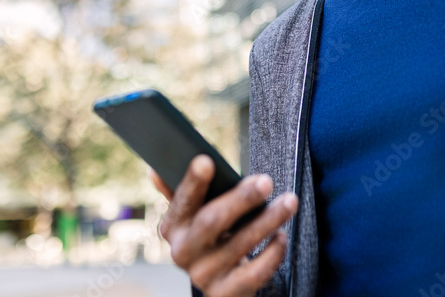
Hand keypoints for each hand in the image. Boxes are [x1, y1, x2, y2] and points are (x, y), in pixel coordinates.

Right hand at [150, 155, 297, 296]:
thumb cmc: (212, 238)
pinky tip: (281, 237)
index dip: (193, 182)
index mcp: (173, 226)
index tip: (206, 161)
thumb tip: (156, 171)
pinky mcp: (225, 293)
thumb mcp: (194, 216)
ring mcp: (204, 275)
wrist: (221, 284)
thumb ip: (182, 193)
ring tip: (289, 202)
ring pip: (240, 245)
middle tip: (266, 182)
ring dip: (268, 220)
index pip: (182, 201)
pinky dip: (271, 254)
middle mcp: (183, 252)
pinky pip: (253, 274)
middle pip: (211, 222)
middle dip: (241, 199)